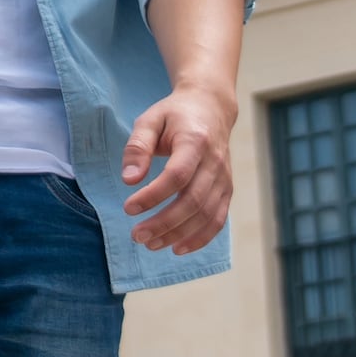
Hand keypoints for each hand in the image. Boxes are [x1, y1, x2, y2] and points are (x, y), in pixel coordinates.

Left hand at [117, 82, 235, 256]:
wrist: (211, 109)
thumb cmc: (175, 115)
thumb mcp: (150, 120)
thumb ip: (137, 147)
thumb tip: (129, 180)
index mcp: (195, 141)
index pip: (176, 175)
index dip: (153, 196)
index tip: (128, 208)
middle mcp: (215, 162)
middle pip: (192, 201)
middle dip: (164, 223)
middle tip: (136, 235)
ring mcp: (224, 178)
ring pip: (205, 215)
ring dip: (178, 234)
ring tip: (150, 244)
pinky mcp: (227, 190)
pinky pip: (218, 219)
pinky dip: (200, 238)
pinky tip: (177, 248)